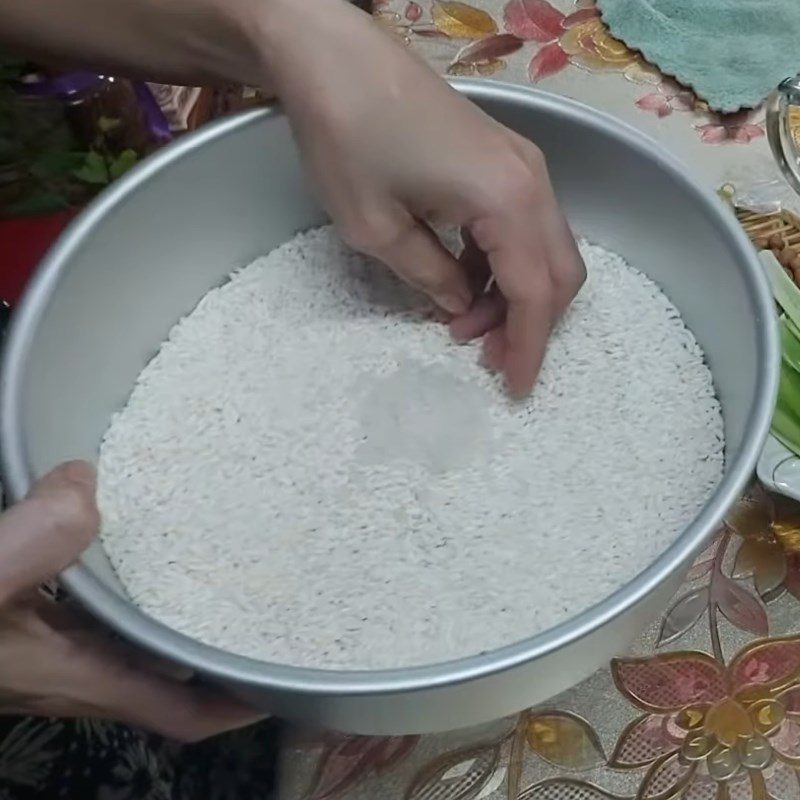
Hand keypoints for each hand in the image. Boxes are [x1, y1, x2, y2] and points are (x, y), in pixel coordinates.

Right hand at [0, 461, 260, 740]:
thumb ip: (32, 543)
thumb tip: (89, 482)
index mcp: (75, 676)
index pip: (181, 711)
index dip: (239, 703)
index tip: (285, 674)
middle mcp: (70, 670)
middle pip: (168, 674)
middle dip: (218, 645)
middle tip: (264, 596)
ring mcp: (46, 647)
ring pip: (132, 638)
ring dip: (174, 609)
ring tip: (218, 560)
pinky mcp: (23, 618)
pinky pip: (94, 603)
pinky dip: (122, 577)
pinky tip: (125, 534)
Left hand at [262, 0, 585, 396]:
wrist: (333, 55)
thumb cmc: (347, 139)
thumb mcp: (378, 229)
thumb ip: (431, 276)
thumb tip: (462, 305)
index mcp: (508, 202)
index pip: (534, 294)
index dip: (527, 349)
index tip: (514, 390)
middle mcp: (530, 181)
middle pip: (556, 272)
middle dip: (528, 325)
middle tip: (485, 360)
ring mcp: (520, 163)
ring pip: (542, 249)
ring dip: (514, 295)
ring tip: (464, 327)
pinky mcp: (500, 157)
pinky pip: (519, 224)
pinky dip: (501, 263)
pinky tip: (462, 282)